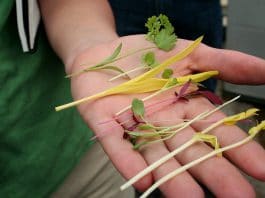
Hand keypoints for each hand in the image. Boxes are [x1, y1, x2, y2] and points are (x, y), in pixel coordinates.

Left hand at [69, 35, 264, 196]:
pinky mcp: (105, 124)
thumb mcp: (189, 54)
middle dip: (212, 171)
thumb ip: (225, 63)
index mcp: (183, 107)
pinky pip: (117, 144)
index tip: (262, 169)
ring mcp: (134, 125)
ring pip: (156, 154)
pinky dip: (128, 161)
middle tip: (238, 197)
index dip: (237, 148)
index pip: (214, 130)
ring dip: (172, 176)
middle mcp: (162, 122)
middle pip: (190, 149)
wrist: (103, 52)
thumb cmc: (146, 54)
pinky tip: (142, 179)